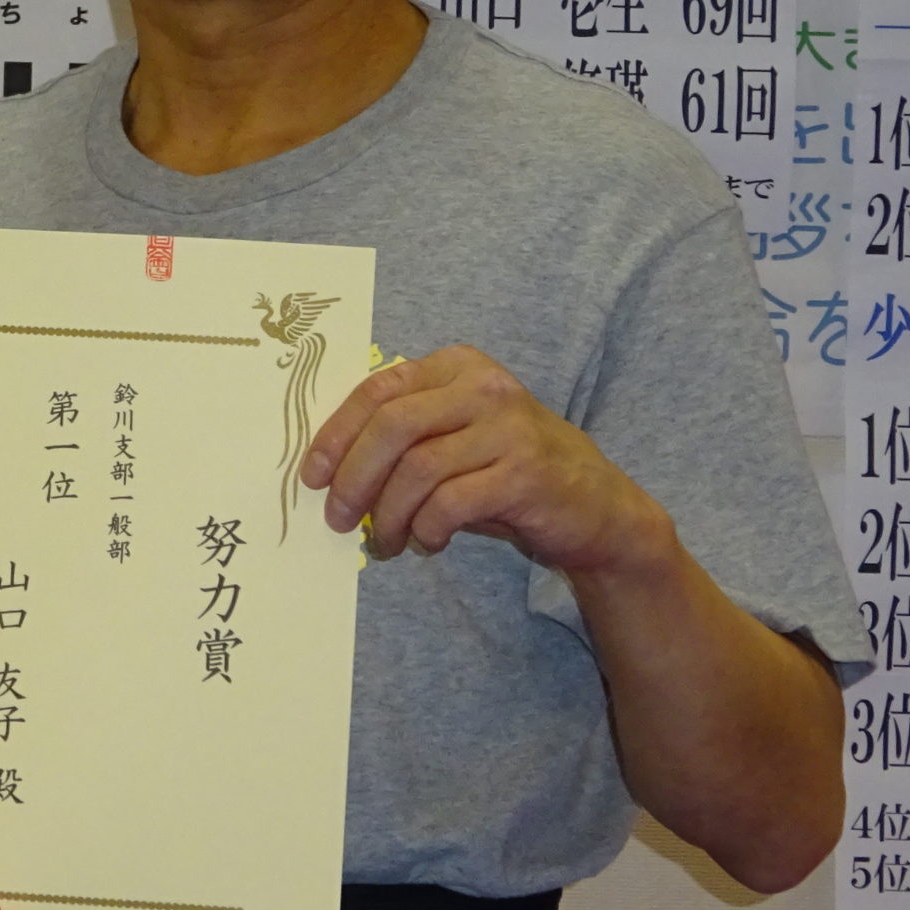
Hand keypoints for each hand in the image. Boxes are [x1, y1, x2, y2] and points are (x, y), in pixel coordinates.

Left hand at [300, 344, 666, 571]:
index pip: (378, 391)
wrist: (598, 509)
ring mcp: (509, 427)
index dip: (336, 434)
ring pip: (418, 469)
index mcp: (457, 366)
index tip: (312, 477)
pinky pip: (451, 503)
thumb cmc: (508, 473)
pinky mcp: (526, 473)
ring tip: (385, 542)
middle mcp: (485, 387)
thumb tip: (329, 472)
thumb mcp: (455, 440)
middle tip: (338, 519)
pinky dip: (427, 529)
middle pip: (392, 426)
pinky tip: (428, 543)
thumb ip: (404, 438)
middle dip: (354, 477)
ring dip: (389, 514)